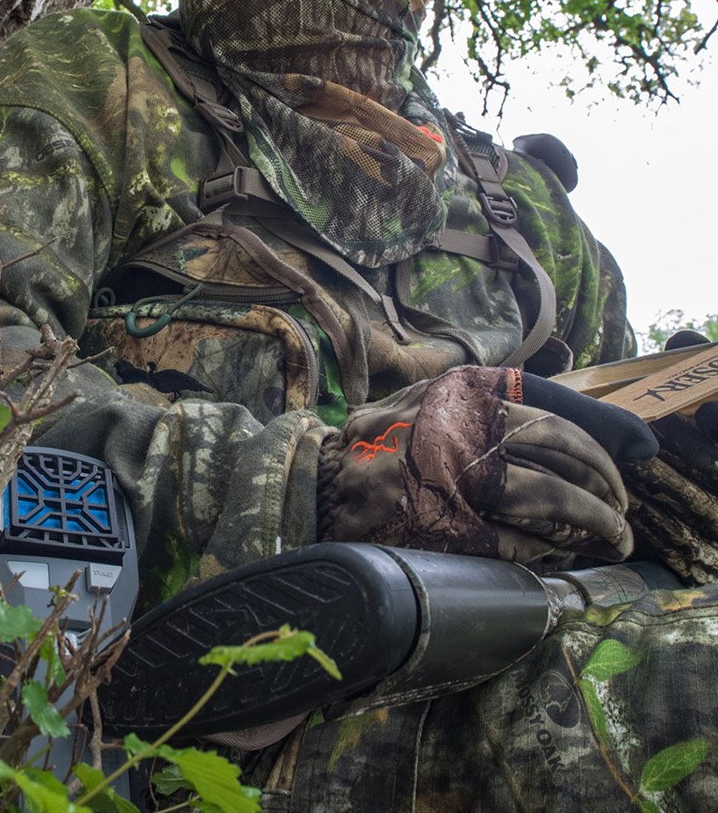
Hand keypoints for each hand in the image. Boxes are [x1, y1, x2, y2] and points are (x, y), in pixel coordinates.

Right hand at [317, 366, 656, 562]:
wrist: (316, 487)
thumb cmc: (375, 446)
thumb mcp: (428, 403)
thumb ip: (481, 404)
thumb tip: (558, 427)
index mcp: (461, 393)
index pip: (554, 408)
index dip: (601, 435)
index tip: (629, 453)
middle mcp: (462, 427)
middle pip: (562, 449)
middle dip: (604, 479)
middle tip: (619, 503)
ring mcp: (455, 478)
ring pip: (551, 496)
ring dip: (593, 519)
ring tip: (611, 535)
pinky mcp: (447, 527)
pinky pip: (517, 539)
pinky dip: (545, 547)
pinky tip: (557, 552)